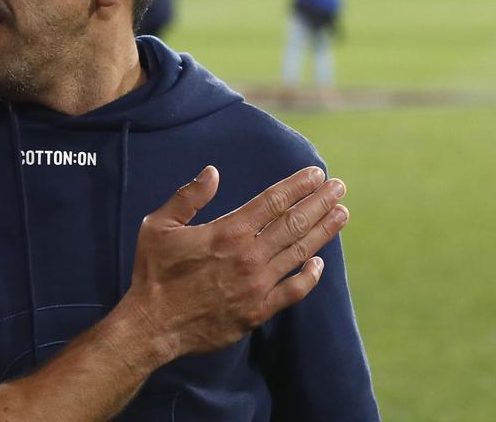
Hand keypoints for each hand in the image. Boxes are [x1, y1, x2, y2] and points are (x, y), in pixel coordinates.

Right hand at [118, 165, 348, 360]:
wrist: (153, 324)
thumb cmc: (153, 272)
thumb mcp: (158, 226)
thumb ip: (188, 197)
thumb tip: (212, 172)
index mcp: (228, 231)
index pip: (273, 201)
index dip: (298, 185)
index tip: (316, 173)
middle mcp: (249, 256)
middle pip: (294, 222)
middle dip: (320, 202)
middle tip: (339, 188)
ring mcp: (257, 285)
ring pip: (299, 252)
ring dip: (323, 231)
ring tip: (341, 214)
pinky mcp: (258, 310)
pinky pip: (294, 291)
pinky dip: (310, 276)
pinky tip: (319, 262)